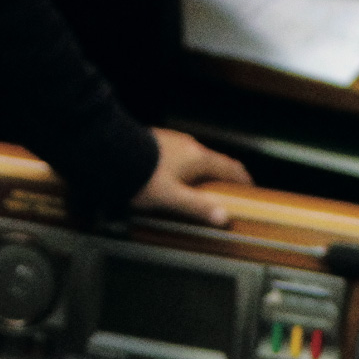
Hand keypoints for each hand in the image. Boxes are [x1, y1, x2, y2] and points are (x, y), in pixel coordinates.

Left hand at [131, 129, 250, 227]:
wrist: (110, 152)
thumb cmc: (141, 175)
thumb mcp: (172, 198)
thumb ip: (198, 208)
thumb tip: (223, 217)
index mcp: (198, 158)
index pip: (230, 167)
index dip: (242, 179)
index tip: (248, 188)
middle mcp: (189, 146)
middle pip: (213, 162)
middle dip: (220, 179)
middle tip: (221, 195)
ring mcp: (173, 141)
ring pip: (194, 158)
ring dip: (200, 174)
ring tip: (195, 191)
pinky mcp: (158, 142)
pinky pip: (178, 156)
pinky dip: (183, 168)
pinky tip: (171, 180)